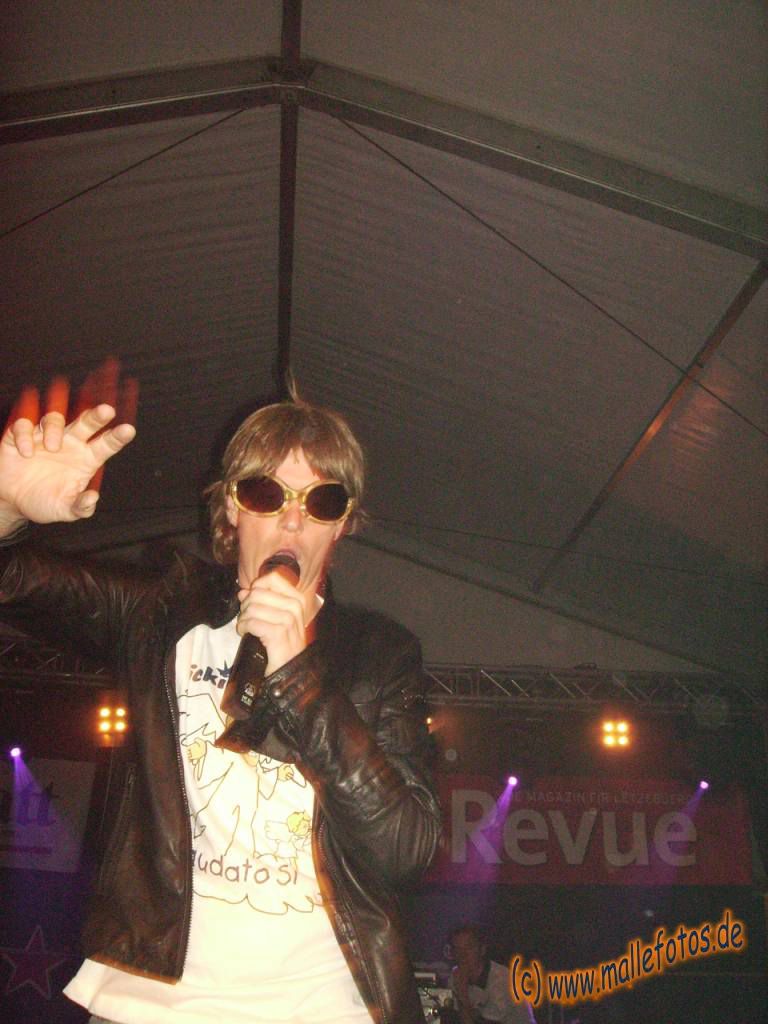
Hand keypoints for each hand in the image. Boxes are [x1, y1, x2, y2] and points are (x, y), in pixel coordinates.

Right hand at [0, 375, 135, 533]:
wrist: (12, 502)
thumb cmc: (44, 502)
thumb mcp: (64, 510)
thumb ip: (80, 507)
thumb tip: (93, 498)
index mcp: (86, 459)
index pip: (106, 444)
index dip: (117, 437)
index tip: (128, 430)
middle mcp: (70, 443)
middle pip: (86, 422)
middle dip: (97, 416)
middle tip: (107, 411)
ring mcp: (46, 437)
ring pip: (56, 419)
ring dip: (55, 429)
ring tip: (52, 448)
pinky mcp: (23, 435)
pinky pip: (25, 425)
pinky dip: (25, 435)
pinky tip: (25, 452)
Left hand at [236, 566, 307, 674]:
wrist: (290, 669)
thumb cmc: (282, 643)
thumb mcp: (275, 618)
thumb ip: (260, 601)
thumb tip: (243, 591)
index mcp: (296, 599)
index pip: (272, 578)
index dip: (256, 587)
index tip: (252, 601)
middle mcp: (295, 606)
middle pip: (258, 592)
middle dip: (246, 605)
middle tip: (246, 618)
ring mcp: (288, 619)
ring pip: (252, 607)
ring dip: (243, 618)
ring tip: (245, 627)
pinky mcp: (278, 632)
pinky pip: (252, 622)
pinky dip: (243, 627)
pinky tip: (245, 633)